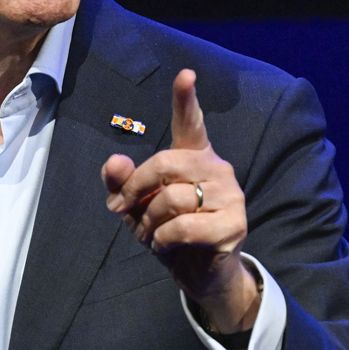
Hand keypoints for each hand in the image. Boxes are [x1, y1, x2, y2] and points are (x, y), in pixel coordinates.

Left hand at [101, 69, 258, 333]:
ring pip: (171, 199)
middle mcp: (217, 169)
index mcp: (195, 157)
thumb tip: (114, 162)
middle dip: (134, 190)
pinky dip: (163, 240)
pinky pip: (182, 227)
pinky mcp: (234, 224)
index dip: (186, 99)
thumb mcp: (136, 206)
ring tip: (149, 235)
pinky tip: (165, 247)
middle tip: (124, 212)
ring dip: (148, 223)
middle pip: (164, 163)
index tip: (185, 74)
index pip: (191, 123)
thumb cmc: (169, 232)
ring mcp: (230, 195)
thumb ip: (121, 182)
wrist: (200, 274)